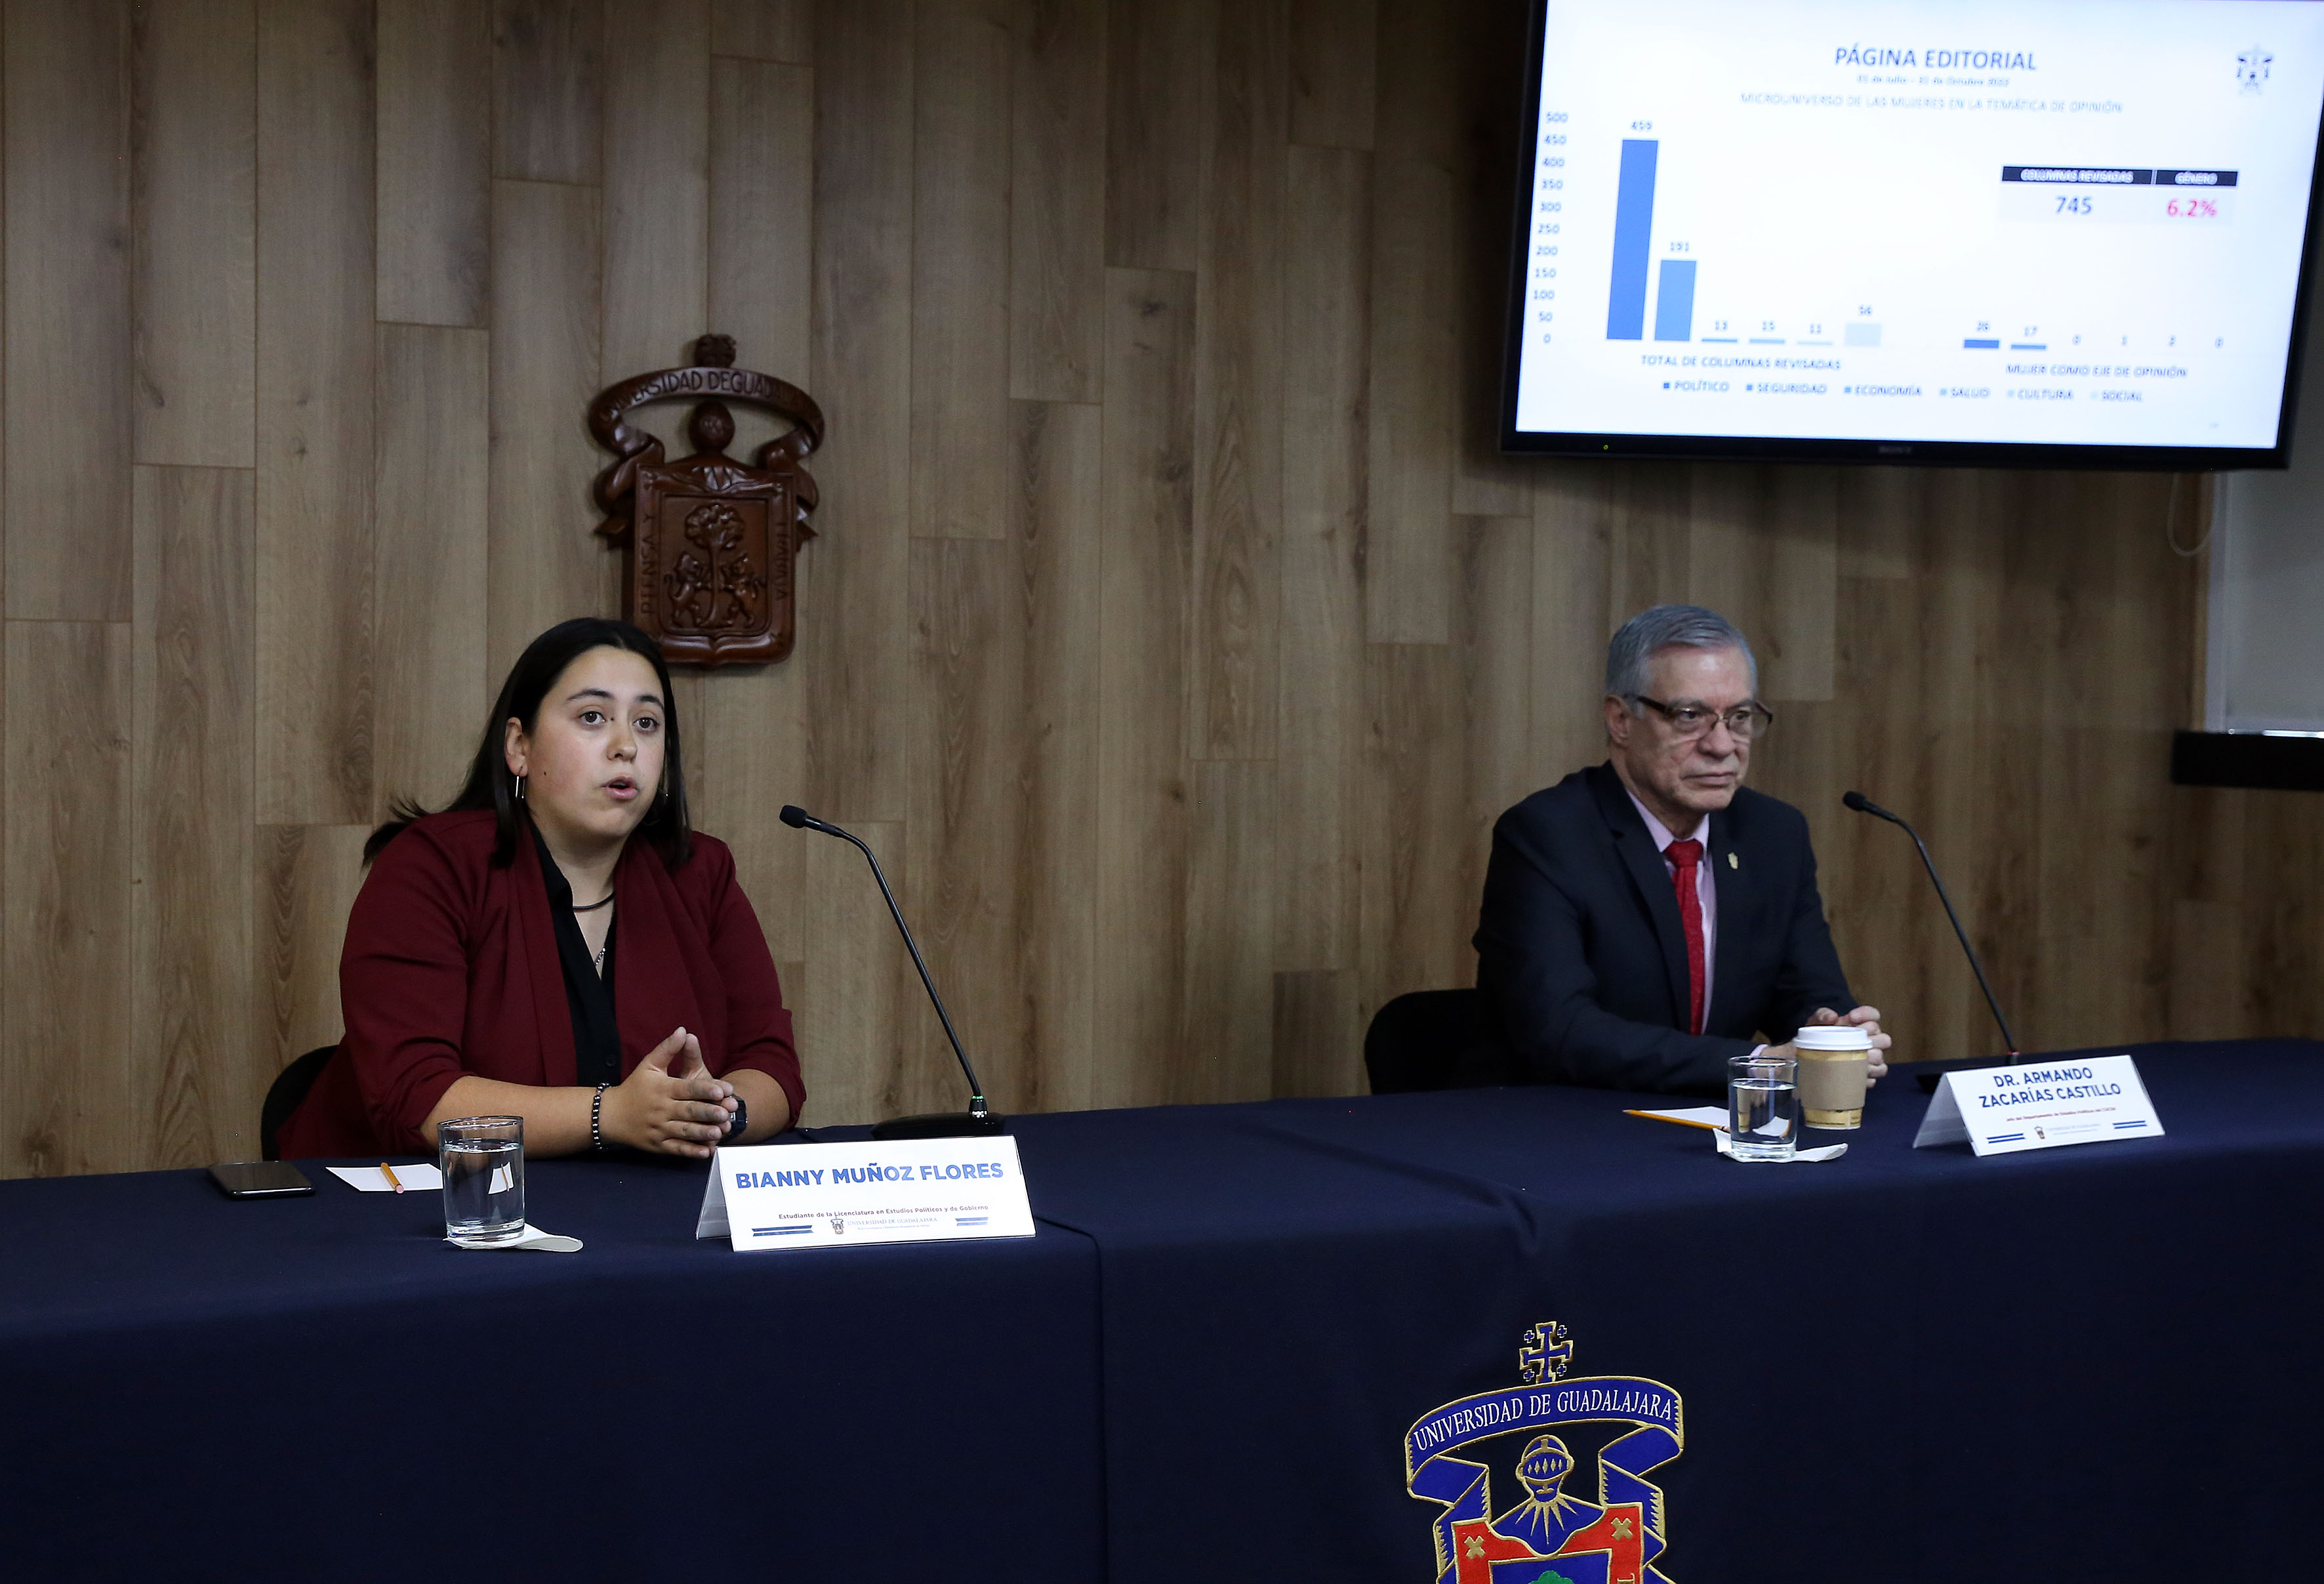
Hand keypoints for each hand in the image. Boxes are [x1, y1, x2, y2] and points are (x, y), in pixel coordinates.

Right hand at [602, 1027, 738, 1157]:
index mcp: (662, 1089)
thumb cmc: (634, 1087)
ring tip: (721, 1132)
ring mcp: (658, 1129)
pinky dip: (691, 1151)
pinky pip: (676, 1149)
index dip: (705, 1089)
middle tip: (727, 1113)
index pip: (686, 1088)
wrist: (610, 1115)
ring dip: (703, 1132)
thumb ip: (668, 1049)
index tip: (722, 1090)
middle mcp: (661, 1109)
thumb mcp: (649, 1065)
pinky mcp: (657, 1145)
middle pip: (688, 1111)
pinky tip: (707, 1151)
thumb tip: (684, 1030)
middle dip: (708, 1112)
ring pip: (684, 1131)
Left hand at [1809, 1006, 1890, 1082]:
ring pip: (1880, 1057)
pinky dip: (1867, 1073)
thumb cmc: (1818, 1038)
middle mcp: (1872, 1040)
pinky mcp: (1870, 1073)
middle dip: (1870, 1038)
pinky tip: (1852, 1071)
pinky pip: (1877, 1073)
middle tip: (1851, 1040)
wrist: (1811, 1058)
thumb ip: (1822, 1015)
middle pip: (1884, 1038)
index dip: (1866, 1014)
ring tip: (1850, 1057)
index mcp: (1861, 1024)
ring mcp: (1873, 1057)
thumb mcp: (1816, 1023)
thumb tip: (1832, 1017)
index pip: (1874, 1015)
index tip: (1851, 1016)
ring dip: (1868, 1057)